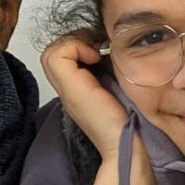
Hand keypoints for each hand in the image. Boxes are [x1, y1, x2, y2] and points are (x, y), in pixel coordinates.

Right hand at [42, 33, 137, 166]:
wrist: (130, 143)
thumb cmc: (132, 118)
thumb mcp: (120, 85)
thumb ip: (110, 68)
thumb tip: (109, 43)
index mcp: (79, 88)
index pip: (63, 56)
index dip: (79, 44)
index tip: (102, 49)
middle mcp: (68, 89)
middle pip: (53, 52)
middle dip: (75, 41)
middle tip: (97, 48)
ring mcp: (66, 89)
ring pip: (51, 52)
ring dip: (74, 43)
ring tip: (96, 53)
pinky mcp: (69, 88)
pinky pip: (57, 54)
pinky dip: (76, 47)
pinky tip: (95, 58)